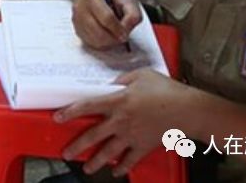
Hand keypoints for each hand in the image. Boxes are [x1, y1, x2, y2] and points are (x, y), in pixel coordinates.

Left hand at [54, 69, 191, 176]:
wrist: (188, 110)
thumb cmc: (166, 89)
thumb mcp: (141, 75)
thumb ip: (123, 79)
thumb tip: (110, 84)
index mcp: (118, 101)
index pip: (88, 106)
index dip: (70, 111)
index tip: (57, 117)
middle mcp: (121, 121)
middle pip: (93, 135)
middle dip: (77, 146)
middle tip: (66, 153)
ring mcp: (132, 136)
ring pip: (108, 152)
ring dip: (95, 162)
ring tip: (86, 168)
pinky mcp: (144, 146)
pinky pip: (129, 160)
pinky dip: (122, 167)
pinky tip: (116, 171)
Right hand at [72, 0, 141, 48]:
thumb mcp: (127, 1)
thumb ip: (132, 14)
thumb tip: (126, 30)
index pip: (106, 18)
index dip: (118, 29)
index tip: (125, 34)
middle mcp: (80, 8)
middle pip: (99, 33)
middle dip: (113, 39)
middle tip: (121, 38)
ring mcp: (76, 20)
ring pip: (95, 41)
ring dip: (108, 42)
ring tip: (114, 35)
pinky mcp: (76, 30)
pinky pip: (91, 44)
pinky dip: (102, 44)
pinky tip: (106, 35)